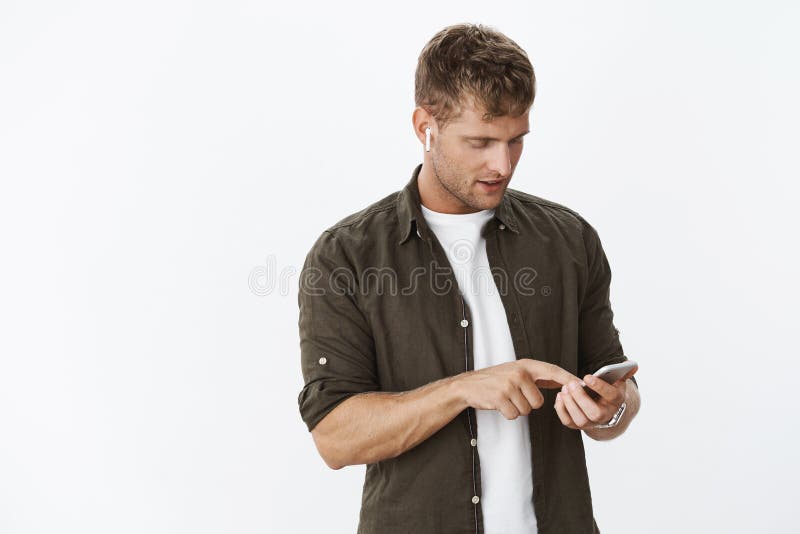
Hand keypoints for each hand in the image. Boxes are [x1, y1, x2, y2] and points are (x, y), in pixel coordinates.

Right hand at [456, 360, 577, 419]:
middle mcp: (519, 373)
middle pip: (539, 401)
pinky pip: (514, 415)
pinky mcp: (500, 397)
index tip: (583, 384)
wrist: (468, 386)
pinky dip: (507, 414)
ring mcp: (509, 385)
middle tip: (514, 396)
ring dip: (517, 409)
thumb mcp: (516, 371)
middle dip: (528, 404)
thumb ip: (538, 376)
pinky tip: (499, 404)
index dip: (568, 379)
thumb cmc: (495, 380)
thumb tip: (564, 381)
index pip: (552, 371)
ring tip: (505, 399)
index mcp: (525, 365)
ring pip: (527, 410)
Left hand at [554, 368, 635, 429]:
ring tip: (564, 389)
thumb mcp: (617, 380)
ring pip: (581, 420)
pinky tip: (559, 396)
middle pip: (595, 413)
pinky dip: (561, 410)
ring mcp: (591, 422)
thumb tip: (634, 366)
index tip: (587, 377)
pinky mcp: (577, 425)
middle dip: (581, 398)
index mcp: (616, 401)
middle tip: (571, 384)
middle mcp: (605, 415)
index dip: (599, 386)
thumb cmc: (608, 390)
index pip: (611, 396)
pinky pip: (568, 422)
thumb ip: (623, 372)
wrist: (604, 407)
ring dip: (570, 404)